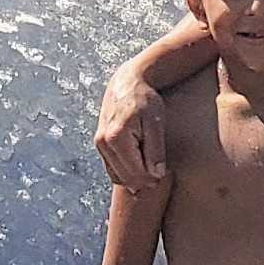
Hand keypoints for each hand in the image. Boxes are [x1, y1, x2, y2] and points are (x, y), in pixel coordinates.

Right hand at [96, 65, 168, 186]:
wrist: (127, 83)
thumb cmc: (145, 100)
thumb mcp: (155, 122)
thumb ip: (155, 149)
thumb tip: (156, 175)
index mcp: (117, 138)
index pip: (135, 173)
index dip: (151, 179)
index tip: (164, 176)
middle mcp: (103, 143)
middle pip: (124, 178)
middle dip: (142, 182)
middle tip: (159, 177)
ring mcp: (99, 144)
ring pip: (116, 176)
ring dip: (133, 179)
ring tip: (150, 171)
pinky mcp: (99, 144)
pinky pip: (111, 169)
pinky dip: (124, 173)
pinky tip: (139, 167)